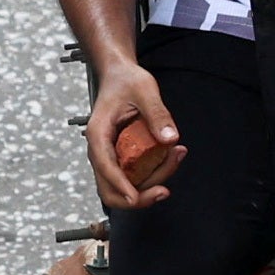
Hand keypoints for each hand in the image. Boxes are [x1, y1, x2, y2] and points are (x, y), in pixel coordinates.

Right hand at [87, 59, 184, 210]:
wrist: (119, 76)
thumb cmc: (126, 80)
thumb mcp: (145, 90)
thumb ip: (157, 113)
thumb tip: (169, 139)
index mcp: (98, 134)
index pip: (105, 167)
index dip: (120, 185)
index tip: (135, 198)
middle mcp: (100, 150)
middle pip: (110, 189)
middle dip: (137, 197)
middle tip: (164, 191)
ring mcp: (111, 156)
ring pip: (127, 186)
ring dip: (152, 181)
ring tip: (177, 155)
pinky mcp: (123, 157)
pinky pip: (137, 175)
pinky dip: (155, 172)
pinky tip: (172, 156)